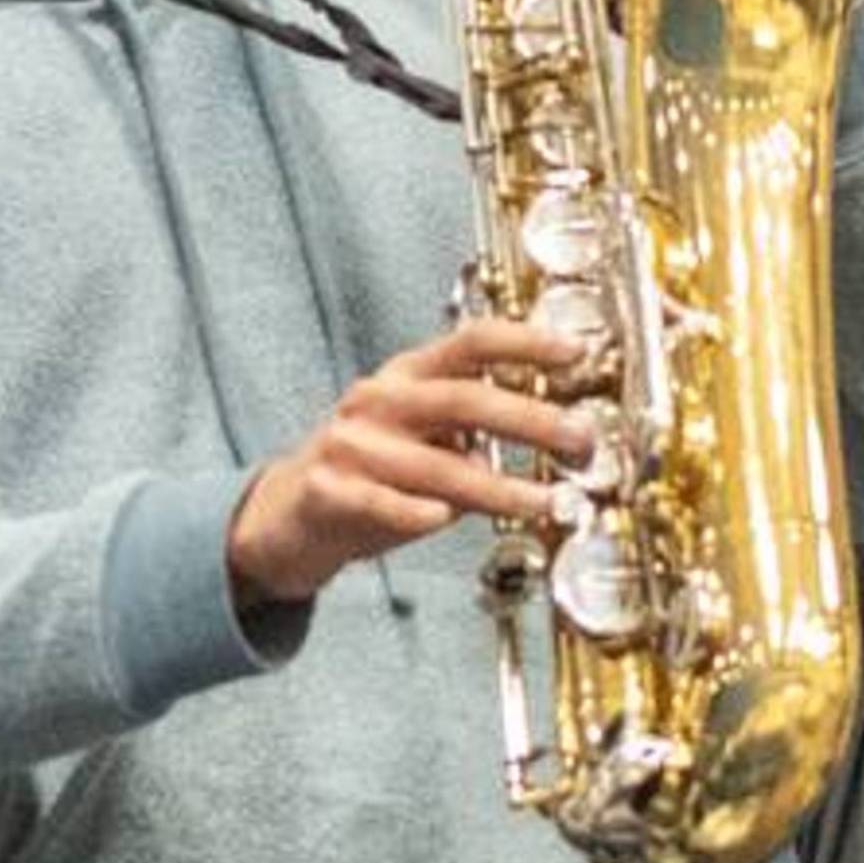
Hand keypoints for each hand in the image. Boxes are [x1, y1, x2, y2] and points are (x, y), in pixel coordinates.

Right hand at [227, 314, 597, 612]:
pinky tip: (443, 520)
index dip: (525, 342)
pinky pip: (380, 502)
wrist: (284, 516)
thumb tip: (557, 432)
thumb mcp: (419, 434)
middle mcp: (378, 401)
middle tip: (579, 440)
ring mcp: (350, 445)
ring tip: (547, 502)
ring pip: (434, 464)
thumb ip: (472, 429)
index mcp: (405, 376)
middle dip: (530, 419)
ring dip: (499, 486)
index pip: (470, 343)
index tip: (575, 352)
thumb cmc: (369, 475)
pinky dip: (415, 512)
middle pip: (462, 400)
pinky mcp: (327, 491)